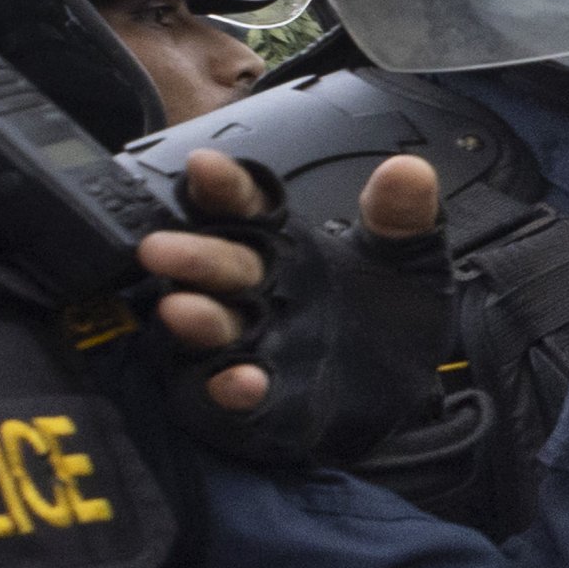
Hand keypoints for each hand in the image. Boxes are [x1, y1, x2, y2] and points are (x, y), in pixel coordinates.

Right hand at [141, 148, 443, 420]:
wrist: (406, 395)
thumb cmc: (390, 317)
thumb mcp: (410, 262)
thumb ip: (403, 216)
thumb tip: (408, 169)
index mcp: (282, 246)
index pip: (245, 208)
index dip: (225, 188)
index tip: (204, 166)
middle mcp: (254, 291)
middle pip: (219, 266)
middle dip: (193, 258)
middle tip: (159, 249)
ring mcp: (249, 345)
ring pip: (210, 329)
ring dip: (196, 319)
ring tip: (181, 310)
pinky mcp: (254, 401)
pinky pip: (229, 395)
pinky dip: (230, 388)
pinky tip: (244, 381)